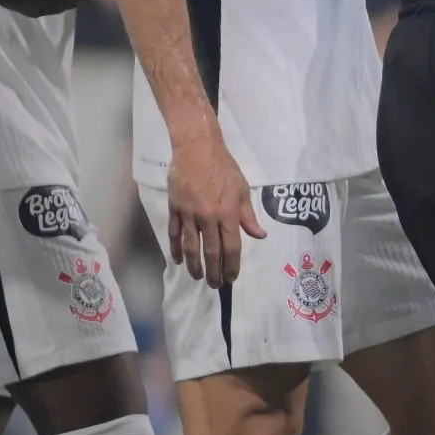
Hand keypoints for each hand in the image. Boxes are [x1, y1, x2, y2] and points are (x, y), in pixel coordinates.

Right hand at [166, 125, 263, 289]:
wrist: (197, 148)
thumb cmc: (224, 167)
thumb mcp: (242, 189)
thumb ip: (248, 215)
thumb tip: (259, 236)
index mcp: (228, 213)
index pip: (231, 247)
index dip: (232, 265)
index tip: (232, 278)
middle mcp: (208, 218)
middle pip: (211, 252)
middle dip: (214, 272)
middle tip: (214, 286)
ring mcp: (189, 214)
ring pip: (191, 247)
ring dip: (194, 265)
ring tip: (197, 278)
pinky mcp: (175, 208)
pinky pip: (174, 233)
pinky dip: (176, 249)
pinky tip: (178, 260)